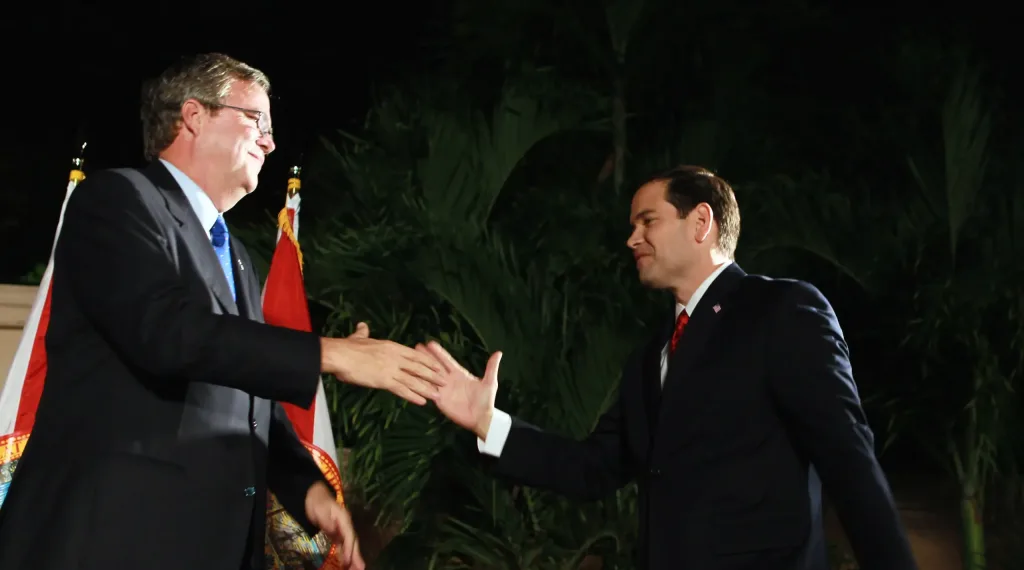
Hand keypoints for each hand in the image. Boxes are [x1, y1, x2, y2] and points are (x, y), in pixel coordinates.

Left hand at [305, 481, 364, 569]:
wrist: (315, 494)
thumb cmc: (317, 501)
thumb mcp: (320, 509)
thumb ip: (326, 520)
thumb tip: (334, 531)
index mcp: (344, 518)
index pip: (349, 535)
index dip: (349, 548)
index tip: (348, 561)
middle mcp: (346, 524)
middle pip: (353, 541)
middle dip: (356, 555)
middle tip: (360, 569)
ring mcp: (342, 528)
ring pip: (350, 544)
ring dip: (353, 557)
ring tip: (357, 569)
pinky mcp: (338, 532)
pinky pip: (344, 544)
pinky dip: (347, 554)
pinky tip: (347, 562)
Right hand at [321, 322, 444, 405]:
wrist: (340, 355)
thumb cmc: (346, 347)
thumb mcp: (358, 337)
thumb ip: (363, 332)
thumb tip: (362, 325)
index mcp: (391, 346)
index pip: (415, 354)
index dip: (428, 361)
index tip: (438, 366)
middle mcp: (395, 357)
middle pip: (419, 367)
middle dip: (433, 375)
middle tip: (444, 382)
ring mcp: (391, 369)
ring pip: (414, 380)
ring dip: (427, 388)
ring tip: (438, 395)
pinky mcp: (384, 380)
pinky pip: (402, 389)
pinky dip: (413, 396)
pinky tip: (422, 402)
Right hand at [419, 341, 501, 439]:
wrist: (481, 419)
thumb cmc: (486, 400)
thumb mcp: (489, 382)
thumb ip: (491, 367)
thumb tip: (498, 352)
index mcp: (460, 374)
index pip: (447, 360)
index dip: (439, 353)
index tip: (430, 343)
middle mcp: (449, 380)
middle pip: (435, 366)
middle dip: (426, 357)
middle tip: (415, 347)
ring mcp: (443, 390)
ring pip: (429, 377)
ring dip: (420, 368)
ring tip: (410, 360)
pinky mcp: (439, 400)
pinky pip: (428, 391)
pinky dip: (421, 385)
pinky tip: (412, 378)